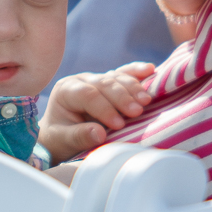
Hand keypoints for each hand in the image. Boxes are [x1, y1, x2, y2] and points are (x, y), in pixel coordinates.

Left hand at [38, 62, 154, 164]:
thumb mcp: (63, 141)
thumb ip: (79, 137)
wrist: (60, 136)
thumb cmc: (60, 139)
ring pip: (116, 77)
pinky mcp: (110, 82)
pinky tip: (151, 69)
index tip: (119, 124)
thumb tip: (100, 134)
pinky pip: (124, 74)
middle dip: (122, 97)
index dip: (104, 108)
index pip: (87, 95)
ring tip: (146, 101)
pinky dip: (137, 72)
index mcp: (66, 91)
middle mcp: (81, 80)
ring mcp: (96, 78)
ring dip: (133, 88)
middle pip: (104, 83)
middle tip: (137, 112)